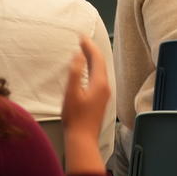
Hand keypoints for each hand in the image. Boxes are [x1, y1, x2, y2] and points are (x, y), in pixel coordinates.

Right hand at [61, 35, 110, 174]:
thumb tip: (78, 55)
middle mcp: (105, 86)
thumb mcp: (71, 94)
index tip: (81, 36)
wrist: (83, 139)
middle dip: (91, 50)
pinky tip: (86, 71)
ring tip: (83, 51)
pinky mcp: (100, 99)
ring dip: (92, 59)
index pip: (97, 58)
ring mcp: (104, 93)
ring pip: (100, 70)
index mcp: (100, 82)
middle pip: (100, 63)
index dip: (89, 46)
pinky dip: (92, 68)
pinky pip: (98, 77)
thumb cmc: (75, 117)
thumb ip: (75, 73)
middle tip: (82, 40)